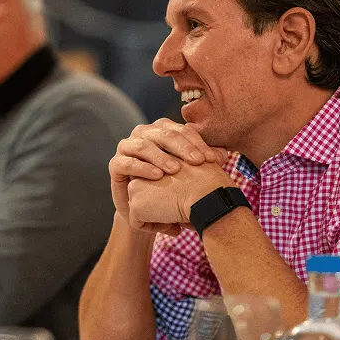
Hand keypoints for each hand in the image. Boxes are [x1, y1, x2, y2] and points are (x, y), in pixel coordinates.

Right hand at [109, 119, 226, 234]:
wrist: (147, 209)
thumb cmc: (171, 186)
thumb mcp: (189, 174)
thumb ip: (203, 162)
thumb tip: (224, 154)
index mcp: (164, 130)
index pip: (183, 130)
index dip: (199, 143)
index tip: (213, 159)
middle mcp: (145, 133)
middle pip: (164, 133)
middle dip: (182, 147)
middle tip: (197, 162)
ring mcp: (128, 146)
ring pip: (144, 145)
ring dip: (161, 157)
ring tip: (176, 170)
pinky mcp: (116, 163)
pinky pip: (127, 162)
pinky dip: (142, 168)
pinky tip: (156, 176)